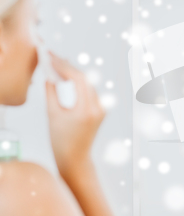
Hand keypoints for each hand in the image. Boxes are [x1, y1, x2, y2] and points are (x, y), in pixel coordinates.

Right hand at [45, 52, 104, 176]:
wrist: (75, 157)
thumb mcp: (53, 115)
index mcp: (86, 110)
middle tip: (53, 57)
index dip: (64, 66)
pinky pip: (90, 90)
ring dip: (73, 73)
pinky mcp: (101, 110)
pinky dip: (79, 82)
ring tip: (58, 64)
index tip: (51, 58)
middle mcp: (98, 107)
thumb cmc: (61, 141)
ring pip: (88, 83)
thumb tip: (50, 76)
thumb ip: (51, 93)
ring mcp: (102, 108)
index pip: (78, 79)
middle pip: (84, 79)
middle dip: (68, 67)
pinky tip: (68, 76)